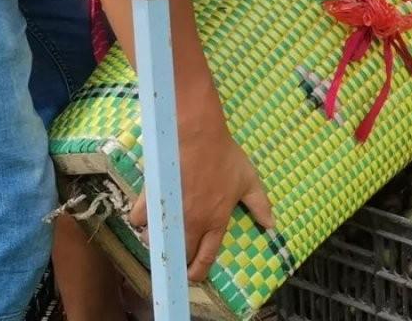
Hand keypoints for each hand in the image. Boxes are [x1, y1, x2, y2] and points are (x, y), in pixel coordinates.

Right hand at [128, 82, 274, 282]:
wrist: (199, 136)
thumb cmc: (225, 156)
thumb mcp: (249, 180)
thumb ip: (260, 204)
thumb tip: (272, 224)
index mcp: (216, 221)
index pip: (206, 257)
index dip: (199, 270)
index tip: (193, 275)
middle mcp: (193, 224)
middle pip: (181, 254)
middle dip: (179, 258)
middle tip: (177, 254)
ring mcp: (171, 214)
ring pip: (158, 241)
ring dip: (159, 240)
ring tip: (161, 233)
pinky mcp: (152, 201)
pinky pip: (140, 220)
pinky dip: (141, 219)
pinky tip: (146, 213)